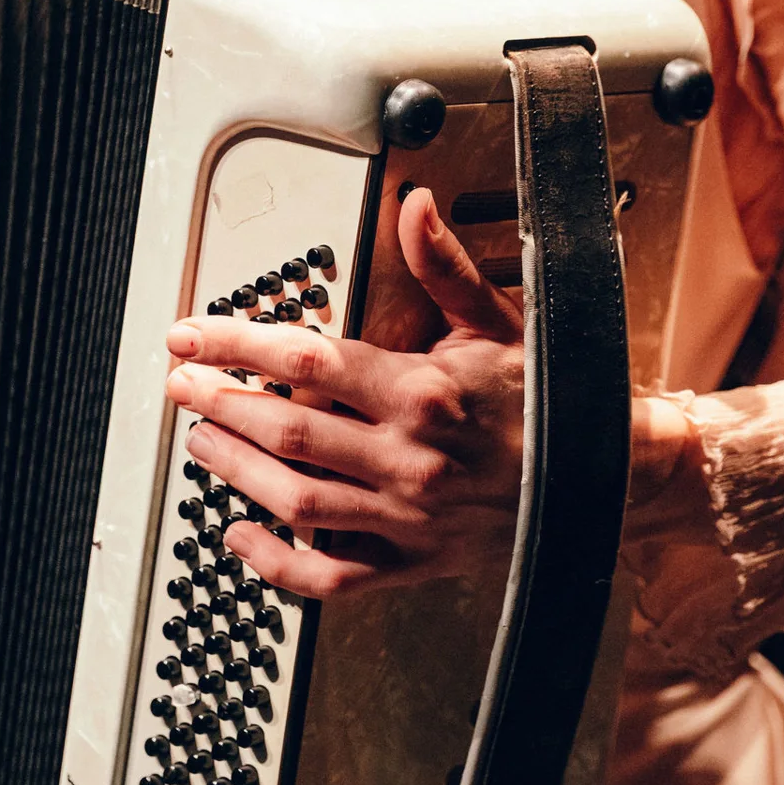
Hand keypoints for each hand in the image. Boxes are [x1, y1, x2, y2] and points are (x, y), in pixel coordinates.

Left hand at [162, 188, 525, 596]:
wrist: (603, 475)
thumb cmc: (549, 397)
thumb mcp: (498, 322)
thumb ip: (443, 266)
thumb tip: (415, 207)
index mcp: (426, 393)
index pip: (308, 363)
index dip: (236, 347)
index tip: (192, 337)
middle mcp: (412, 460)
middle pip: (287, 432)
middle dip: (219, 403)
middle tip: (181, 384)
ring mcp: (409, 518)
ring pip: (296, 501)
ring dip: (236, 470)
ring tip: (201, 440)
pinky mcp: (414, 563)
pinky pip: (331, 577)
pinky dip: (277, 563)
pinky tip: (241, 534)